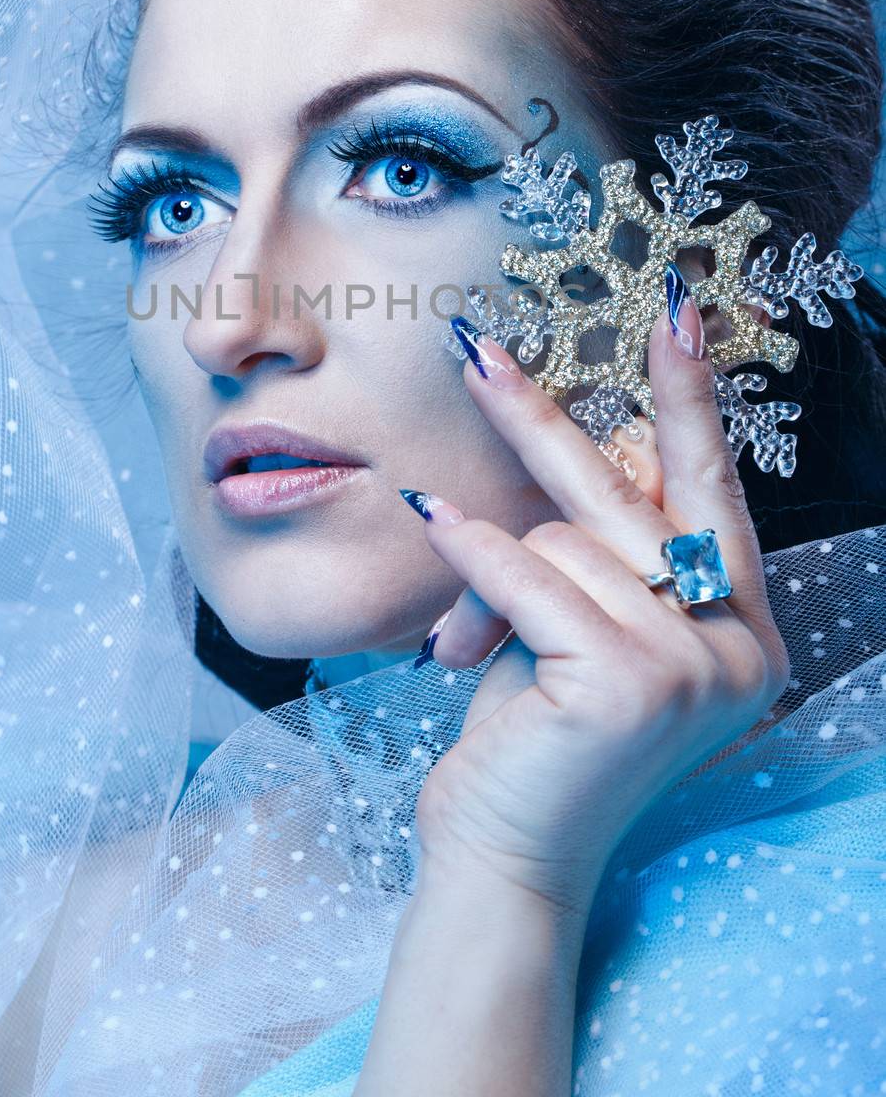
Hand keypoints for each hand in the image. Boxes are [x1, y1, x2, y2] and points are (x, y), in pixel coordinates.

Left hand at [403, 285, 790, 918]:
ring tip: (463, 646)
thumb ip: (591, 549)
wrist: (504, 861)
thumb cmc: (532, 738)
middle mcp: (737, 645)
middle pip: (626, 492)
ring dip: (489, 578)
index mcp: (736, 626)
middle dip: (538, 419)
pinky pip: (529, 575)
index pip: (709, 486)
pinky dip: (473, 561)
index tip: (674, 311)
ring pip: (564, 539)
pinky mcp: (632, 683)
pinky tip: (435, 539)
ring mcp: (695, 666)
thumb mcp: (573, 626)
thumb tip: (583, 438)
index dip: (686, 396)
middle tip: (473, 349)